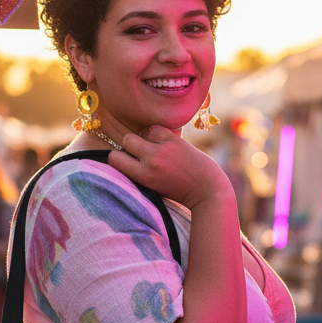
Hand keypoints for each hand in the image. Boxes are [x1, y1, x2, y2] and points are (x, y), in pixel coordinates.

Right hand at [108, 125, 232, 209]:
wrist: (207, 190)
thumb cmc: (179, 193)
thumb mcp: (153, 189)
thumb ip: (139, 174)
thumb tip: (126, 157)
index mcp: (143, 177)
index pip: (114, 158)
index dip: (117, 158)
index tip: (125, 161)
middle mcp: (152, 161)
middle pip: (126, 140)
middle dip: (130, 145)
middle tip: (140, 153)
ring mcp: (164, 148)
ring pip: (141, 131)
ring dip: (144, 138)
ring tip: (154, 148)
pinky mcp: (176, 140)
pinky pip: (156, 129)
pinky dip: (157, 134)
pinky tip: (164, 143)